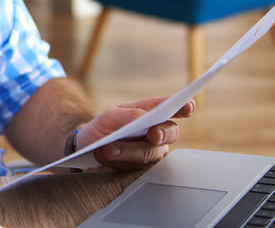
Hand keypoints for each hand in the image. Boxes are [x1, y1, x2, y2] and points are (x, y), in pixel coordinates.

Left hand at [76, 97, 195, 170]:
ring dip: (130, 150)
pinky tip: (109, 157)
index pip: (169, 107)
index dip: (183, 107)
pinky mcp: (141, 168)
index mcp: (148, 112)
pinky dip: (122, 161)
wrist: (85, 150)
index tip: (189, 106)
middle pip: (170, 132)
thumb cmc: (101, 128)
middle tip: (153, 134)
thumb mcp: (108, 116)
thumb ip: (128, 115)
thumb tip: (145, 118)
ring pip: (152, 152)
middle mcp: (154, 132)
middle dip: (163, 133)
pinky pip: (139, 167)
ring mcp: (150, 151)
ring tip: (109, 148)